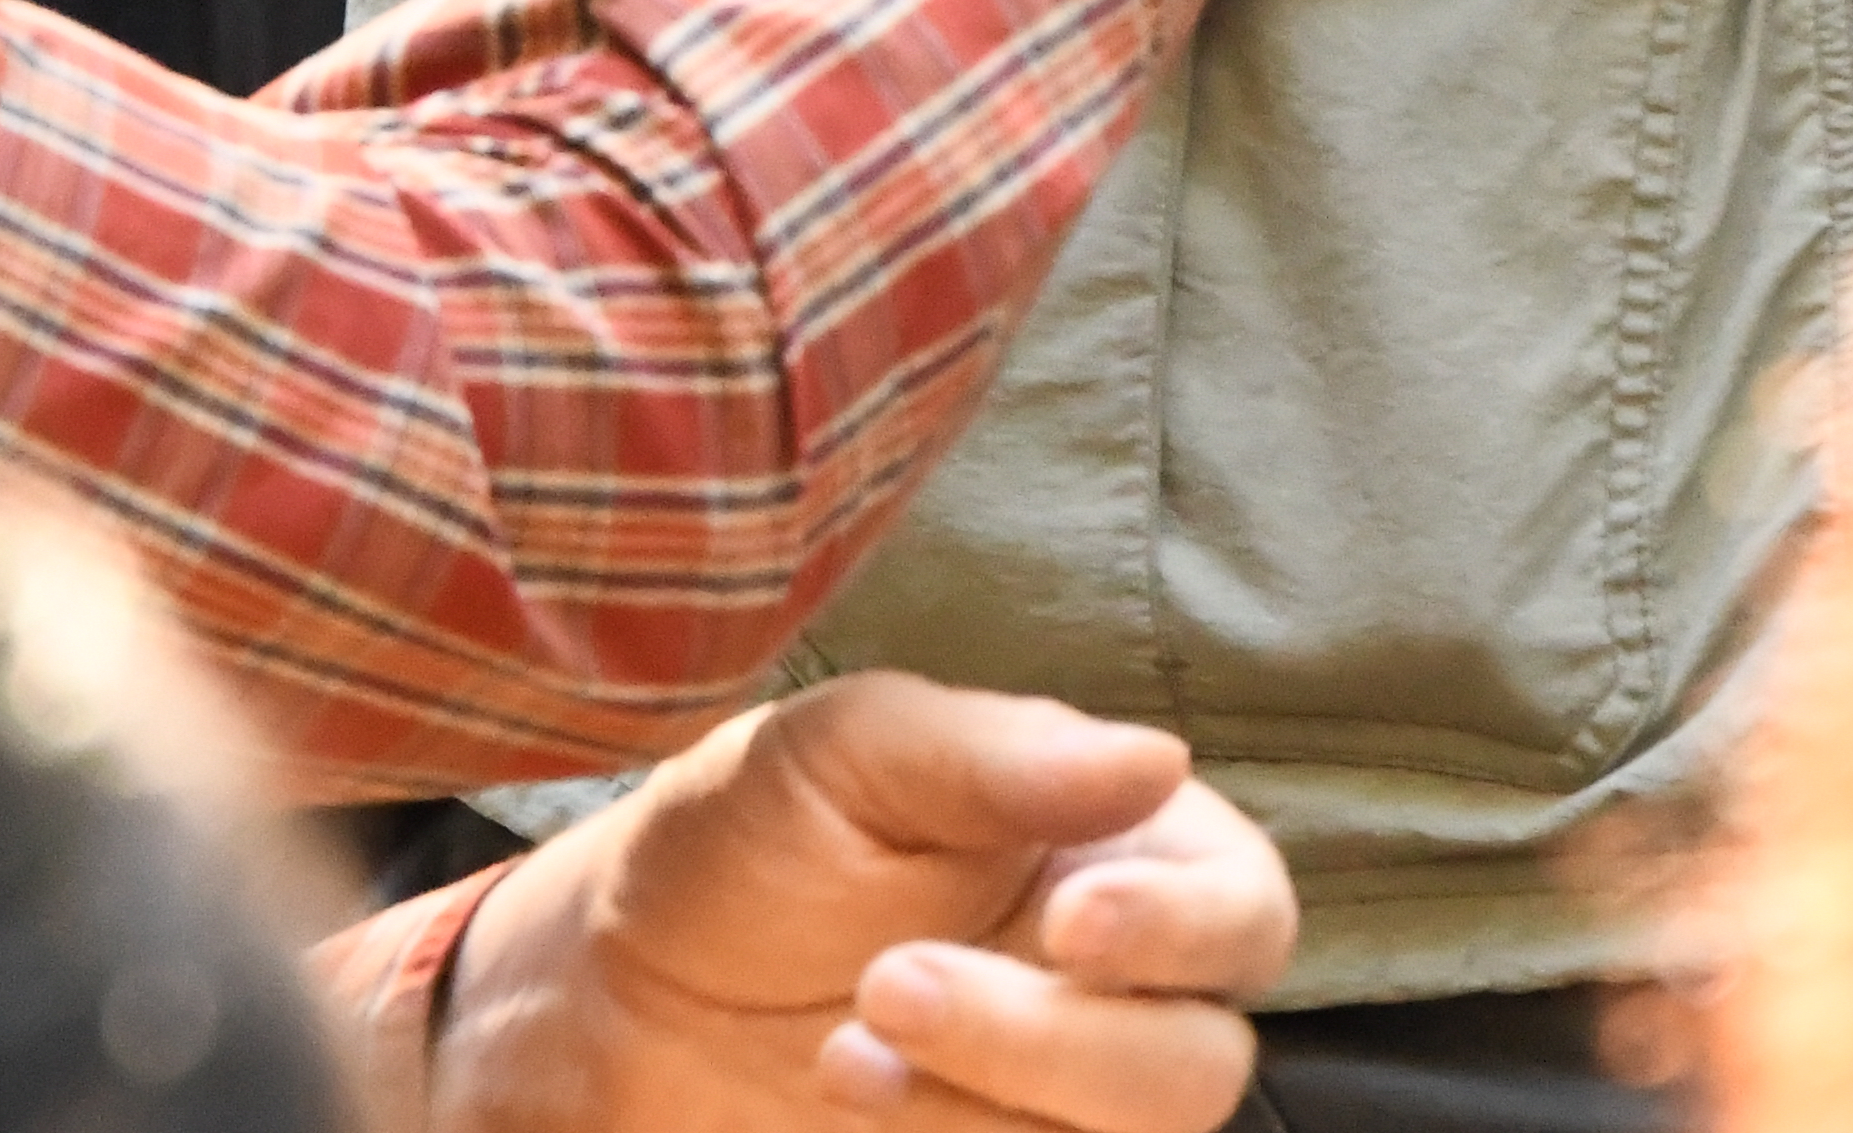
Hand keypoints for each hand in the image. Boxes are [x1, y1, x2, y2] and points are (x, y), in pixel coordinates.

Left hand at [434, 678, 1292, 1132]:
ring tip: (839, 1056)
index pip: (1242, 914)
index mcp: (1117, 860)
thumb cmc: (745, 846)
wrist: (610, 1001)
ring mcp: (1051, 1111)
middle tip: (888, 985)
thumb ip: (996, 755)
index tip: (1070, 924)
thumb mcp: (843, 756)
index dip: (1182, 932)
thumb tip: (1158, 758)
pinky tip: (843, 1105)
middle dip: (1054, 1040)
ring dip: (983, 1108)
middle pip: (1196, 1065)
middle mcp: (1112, 1000)